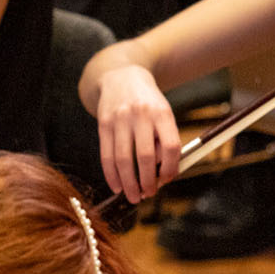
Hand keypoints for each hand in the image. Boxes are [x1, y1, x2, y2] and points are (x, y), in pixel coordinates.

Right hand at [92, 64, 181, 202]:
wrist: (122, 77)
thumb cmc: (148, 103)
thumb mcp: (163, 114)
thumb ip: (164, 140)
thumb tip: (162, 175)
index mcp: (162, 113)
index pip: (171, 147)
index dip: (170, 168)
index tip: (166, 180)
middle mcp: (140, 115)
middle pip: (145, 156)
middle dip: (147, 181)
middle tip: (148, 194)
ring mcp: (119, 120)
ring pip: (123, 159)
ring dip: (129, 183)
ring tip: (133, 196)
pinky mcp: (103, 124)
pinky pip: (106, 155)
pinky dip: (111, 175)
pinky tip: (116, 186)